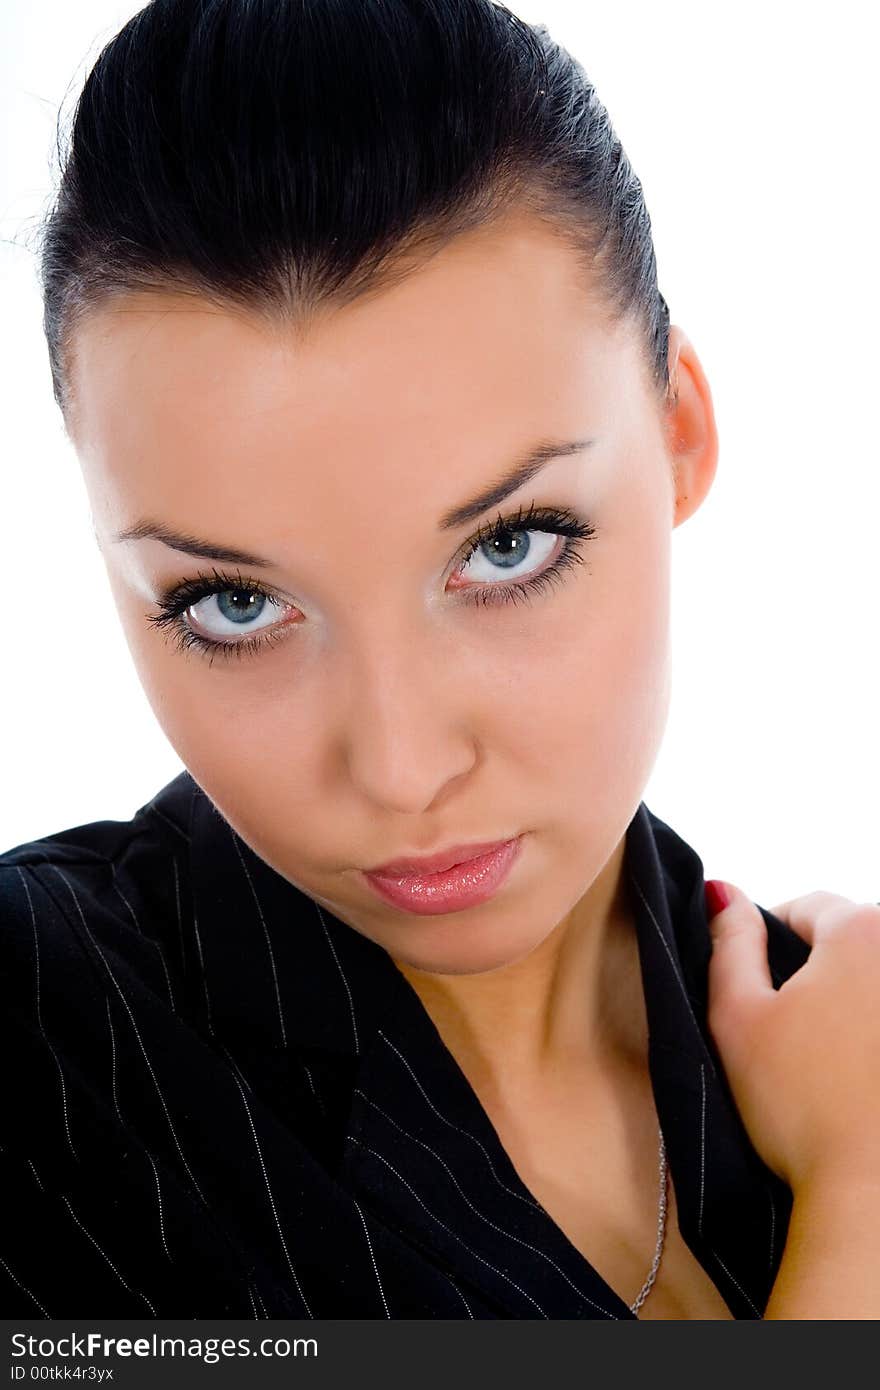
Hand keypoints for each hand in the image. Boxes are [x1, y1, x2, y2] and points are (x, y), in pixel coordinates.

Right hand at [705, 883, 879, 1195]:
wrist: (872, 1194)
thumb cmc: (802, 1107)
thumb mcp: (737, 1017)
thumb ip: (728, 943)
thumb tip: (724, 894)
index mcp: (862, 931)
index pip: (807, 906)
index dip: (770, 940)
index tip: (757, 989)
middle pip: (851, 940)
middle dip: (818, 972)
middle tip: (788, 1033)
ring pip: (874, 982)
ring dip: (852, 1004)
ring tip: (827, 1062)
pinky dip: (871, 1038)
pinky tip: (859, 1080)